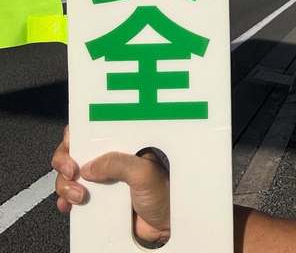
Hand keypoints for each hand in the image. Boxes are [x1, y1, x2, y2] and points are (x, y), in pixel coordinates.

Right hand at [52, 126, 170, 245]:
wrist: (165, 227)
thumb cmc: (163, 194)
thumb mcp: (144, 173)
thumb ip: (118, 164)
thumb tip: (89, 166)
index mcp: (122, 145)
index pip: (93, 132)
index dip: (76, 137)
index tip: (71, 150)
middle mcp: (109, 160)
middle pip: (75, 153)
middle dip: (65, 162)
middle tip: (71, 173)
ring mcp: (102, 181)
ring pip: (71, 176)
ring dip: (65, 185)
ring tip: (78, 196)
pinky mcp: (98, 200)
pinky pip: (73, 197)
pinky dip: (65, 200)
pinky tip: (68, 206)